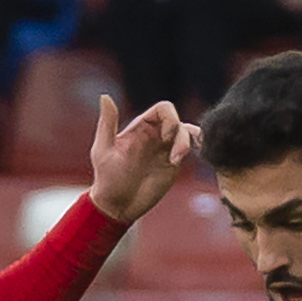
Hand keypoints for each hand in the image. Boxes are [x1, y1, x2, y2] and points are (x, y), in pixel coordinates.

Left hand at [86, 95, 202, 222]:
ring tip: (175, 161)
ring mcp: (165, 149)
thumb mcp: (103, 150)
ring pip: (187, 134)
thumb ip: (107, 123)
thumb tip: (105, 96)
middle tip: (174, 155)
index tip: (165, 138)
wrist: (118, 205)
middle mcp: (155, 135)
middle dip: (181, 134)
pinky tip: (197, 153)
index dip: (170, 118)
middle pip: (178, 121)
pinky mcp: (173, 164)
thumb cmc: (107, 178)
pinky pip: (189, 149)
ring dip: (187, 144)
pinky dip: (198, 147)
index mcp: (140, 127)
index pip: (163, 109)